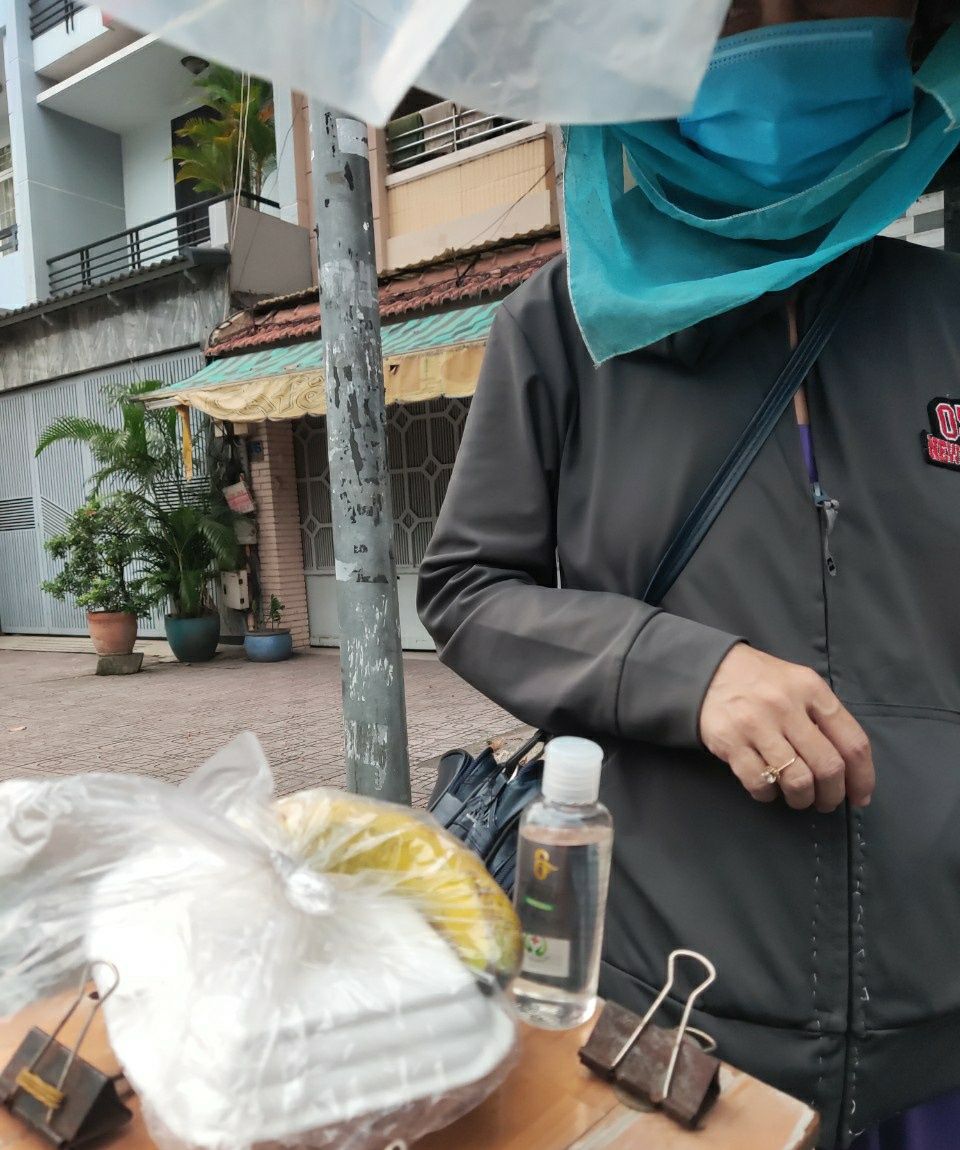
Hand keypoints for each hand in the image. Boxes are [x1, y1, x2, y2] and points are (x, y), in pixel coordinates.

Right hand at [699, 644, 874, 812]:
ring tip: (798, 798)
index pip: (852, 742)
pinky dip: (769, 795)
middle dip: (832, 795)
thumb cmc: (763, 682)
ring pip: (797, 780)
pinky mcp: (730, 742)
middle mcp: (786, 706)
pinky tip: (769, 788)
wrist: (710, 671)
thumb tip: (849, 768)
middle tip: (826, 802)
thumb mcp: (800, 685)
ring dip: (802, 799)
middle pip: (828, 766)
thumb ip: (824, 717)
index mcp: (811, 690)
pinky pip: (760, 783)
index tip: (859, 797)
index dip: (862, 778)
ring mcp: (756, 725)